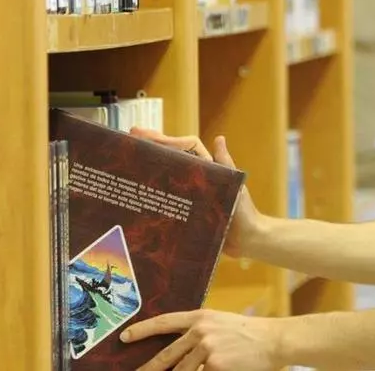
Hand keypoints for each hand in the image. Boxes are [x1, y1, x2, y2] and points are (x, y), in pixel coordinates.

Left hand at [120, 309, 282, 370]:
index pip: (164, 322)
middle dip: (149, 369)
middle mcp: (200, 332)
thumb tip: (177, 348)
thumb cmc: (248, 333)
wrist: (274, 340)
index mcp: (200, 317)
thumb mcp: (221, 322)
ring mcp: (207, 350)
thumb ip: (198, 330)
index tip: (124, 338)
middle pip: (166, 356)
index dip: (142, 330)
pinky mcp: (216, 366)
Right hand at [129, 128, 264, 259]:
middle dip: (152, 146)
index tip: (146, 135)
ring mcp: (189, 194)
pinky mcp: (185, 211)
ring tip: (127, 158)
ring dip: (149, 165)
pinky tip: (136, 191)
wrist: (247, 239)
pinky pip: (167, 199)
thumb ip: (225, 163)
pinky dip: (153, 193)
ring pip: (166, 175)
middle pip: (172, 157)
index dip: (167, 139)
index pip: (185, 147)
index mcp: (207, 168)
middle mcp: (196, 178)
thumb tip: (220, 138)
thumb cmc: (244, 211)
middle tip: (130, 136)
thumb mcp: (234, 185)